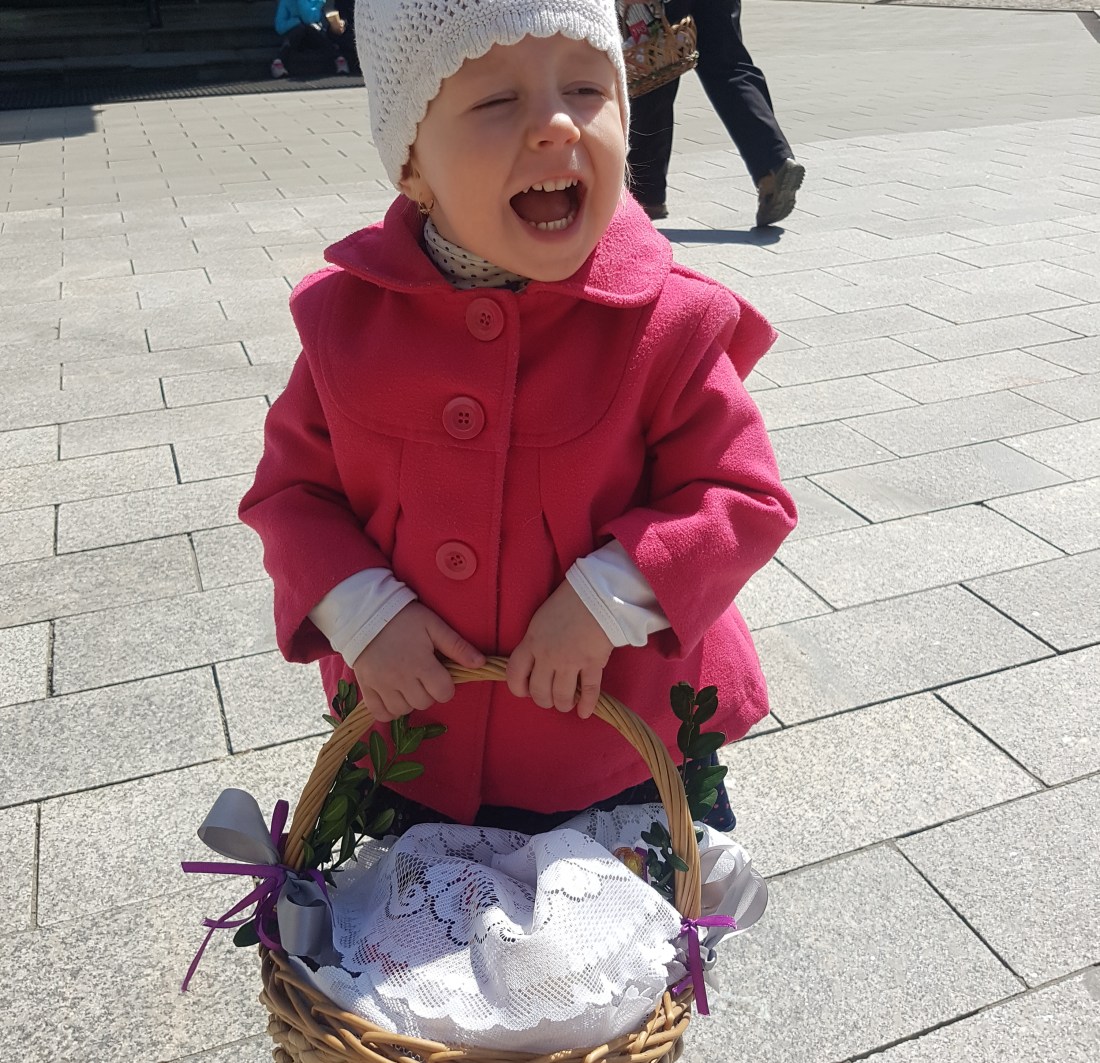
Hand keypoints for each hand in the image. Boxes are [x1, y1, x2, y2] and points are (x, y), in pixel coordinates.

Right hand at [352, 602, 484, 721]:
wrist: (366, 613)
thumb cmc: (404, 618)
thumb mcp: (434, 626)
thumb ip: (457, 646)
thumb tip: (480, 664)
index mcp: (420, 663)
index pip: (443, 693)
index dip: (446, 686)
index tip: (440, 675)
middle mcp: (400, 678)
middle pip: (424, 703)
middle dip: (428, 693)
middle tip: (423, 676)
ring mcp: (381, 685)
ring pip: (403, 711)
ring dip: (409, 702)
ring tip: (408, 684)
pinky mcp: (366, 687)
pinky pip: (380, 713)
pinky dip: (389, 711)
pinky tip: (393, 696)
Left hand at [506, 582, 612, 718]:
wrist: (597, 595)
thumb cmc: (567, 602)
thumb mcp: (540, 621)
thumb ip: (534, 642)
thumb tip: (534, 663)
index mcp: (531, 642)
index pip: (514, 674)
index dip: (518, 688)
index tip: (524, 691)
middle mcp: (548, 656)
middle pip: (539, 691)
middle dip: (543, 700)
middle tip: (549, 698)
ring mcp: (571, 662)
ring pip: (562, 696)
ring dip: (563, 704)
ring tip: (566, 702)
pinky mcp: (593, 664)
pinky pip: (589, 692)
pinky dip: (587, 705)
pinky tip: (584, 713)